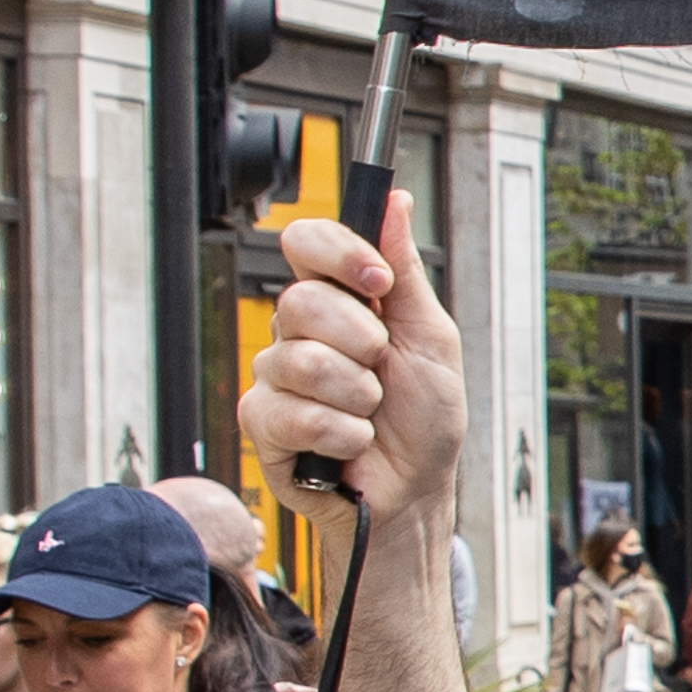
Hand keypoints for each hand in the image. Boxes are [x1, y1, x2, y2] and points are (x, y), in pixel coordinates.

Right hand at [239, 197, 462, 525]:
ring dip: (358, 394)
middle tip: (382, 368)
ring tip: (369, 412)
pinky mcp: (262, 423)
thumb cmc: (423, 417)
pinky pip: (294, 414)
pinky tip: (349, 443)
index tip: (376, 281)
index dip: (338, 253)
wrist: (414, 490)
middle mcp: (299, 333)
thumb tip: (395, 201)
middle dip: (362, 341)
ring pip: (301, 362)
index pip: (306, 242)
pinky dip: (341, 433)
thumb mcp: (429, 336)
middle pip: (301, 301)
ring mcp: (276, 377)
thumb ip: (404, 270)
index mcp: (338, 301)